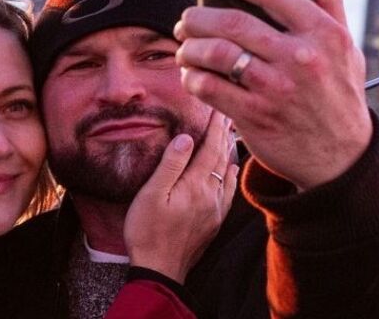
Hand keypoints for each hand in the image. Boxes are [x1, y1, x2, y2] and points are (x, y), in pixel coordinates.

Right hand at [124, 112, 239, 282]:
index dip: (214, 127)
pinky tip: (231, 170)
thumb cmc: (148, 231)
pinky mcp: (213, 222)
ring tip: (230, 135)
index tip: (218, 109)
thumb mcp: (151, 195)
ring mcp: (214, 209)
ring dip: (228, 152)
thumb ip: (170, 165)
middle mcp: (210, 195)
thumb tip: (187, 137)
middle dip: (223, 134)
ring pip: (226, 173)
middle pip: (221, 157)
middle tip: (226, 114)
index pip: (209, 148)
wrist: (160, 270)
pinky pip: (228, 191)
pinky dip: (231, 175)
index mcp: (195, 185)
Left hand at [174, 0, 374, 189]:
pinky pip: (210, 88)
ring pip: (216, 53)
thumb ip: (330, 0)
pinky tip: (192, 75)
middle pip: (234, 22)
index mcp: (324, 34)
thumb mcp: (346, 46)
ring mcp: (276, 88)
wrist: (341, 158)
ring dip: (190, 47)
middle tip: (186, 19)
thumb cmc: (340, 94)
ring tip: (185, 47)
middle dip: (199, 17)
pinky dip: (193, 78)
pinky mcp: (256, 115)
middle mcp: (301, 58)